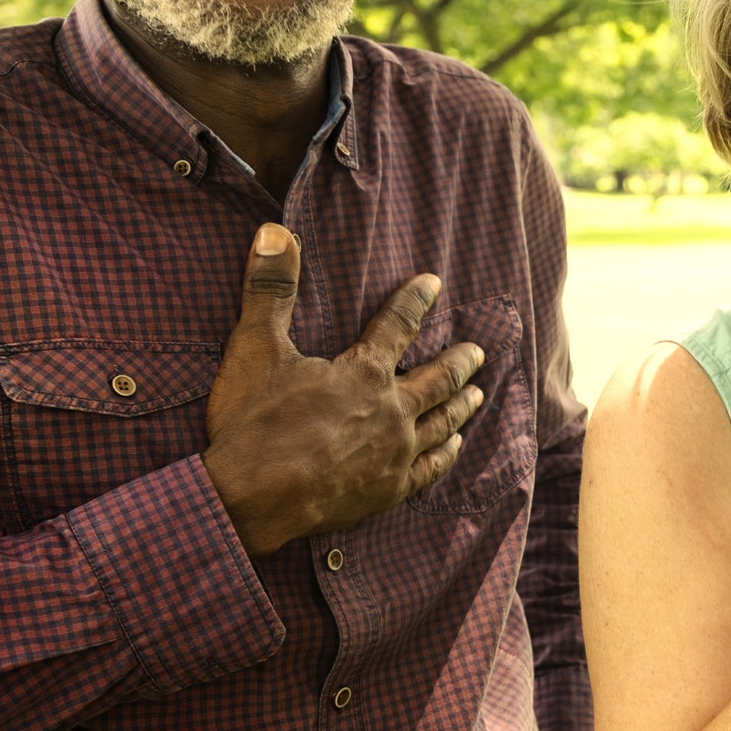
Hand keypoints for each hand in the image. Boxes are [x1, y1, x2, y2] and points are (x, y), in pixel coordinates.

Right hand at [200, 222, 486, 555]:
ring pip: (443, 421)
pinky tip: (454, 447)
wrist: (251, 499)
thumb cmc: (254, 423)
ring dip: (461, 404)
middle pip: (438, 377)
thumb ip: (270, 289)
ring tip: (477, 393)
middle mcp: (392, 408)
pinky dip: (446, 455)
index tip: (434, 284)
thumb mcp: (254, 347)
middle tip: (478, 350)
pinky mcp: (389, 490)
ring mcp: (395, 452)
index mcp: (364, 371)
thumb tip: (275, 232)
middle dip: (459, 360)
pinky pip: (430, 469)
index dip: (416, 300)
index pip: (398, 324)